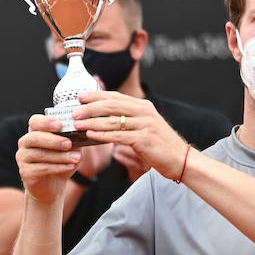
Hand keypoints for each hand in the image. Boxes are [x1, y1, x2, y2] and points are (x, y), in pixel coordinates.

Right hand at [16, 114, 81, 205]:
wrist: (52, 187)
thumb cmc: (61, 162)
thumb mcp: (70, 149)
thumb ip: (73, 139)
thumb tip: (82, 132)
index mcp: (35, 131)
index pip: (35, 121)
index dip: (46, 122)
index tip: (60, 125)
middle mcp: (25, 142)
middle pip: (35, 137)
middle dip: (53, 140)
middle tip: (68, 143)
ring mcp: (23, 157)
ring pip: (39, 154)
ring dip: (60, 156)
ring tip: (76, 158)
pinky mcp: (25, 172)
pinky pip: (41, 168)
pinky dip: (58, 167)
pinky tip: (71, 167)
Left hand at [72, 92, 188, 179]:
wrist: (180, 159)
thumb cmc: (160, 146)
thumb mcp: (145, 127)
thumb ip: (128, 120)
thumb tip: (104, 118)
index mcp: (143, 106)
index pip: (116, 96)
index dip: (96, 95)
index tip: (80, 96)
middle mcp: (144, 112)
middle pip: (112, 105)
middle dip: (90, 107)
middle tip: (75, 111)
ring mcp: (145, 125)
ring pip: (113, 120)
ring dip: (92, 121)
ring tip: (78, 123)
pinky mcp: (144, 139)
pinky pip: (118, 135)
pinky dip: (102, 134)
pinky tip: (91, 135)